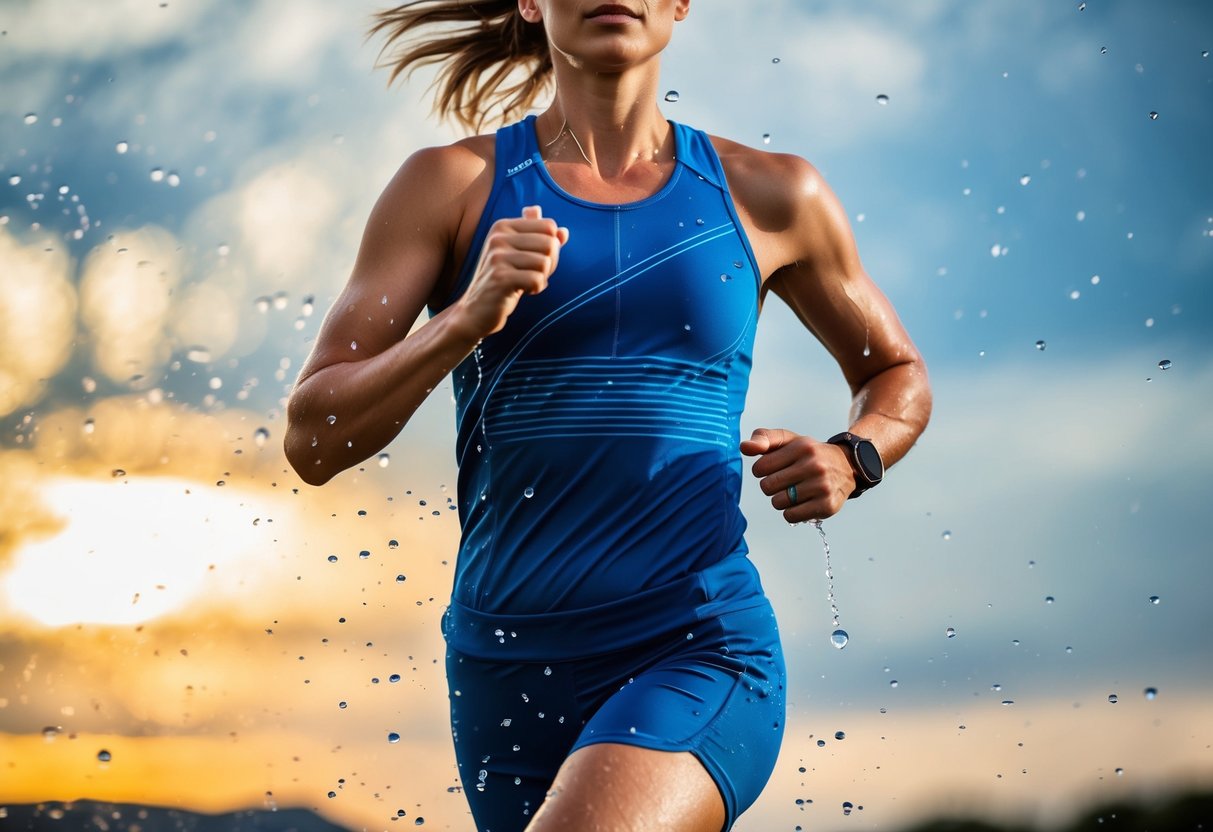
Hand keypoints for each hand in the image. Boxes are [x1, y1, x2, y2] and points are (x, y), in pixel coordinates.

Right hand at [454, 205, 569, 338]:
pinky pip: (537, 279)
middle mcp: (498, 237)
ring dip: (541, 277)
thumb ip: (541, 240)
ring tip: (525, 283)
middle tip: (531, 274)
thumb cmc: (503, 281)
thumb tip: (564, 232)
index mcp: (503, 226)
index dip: (551, 246)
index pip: (549, 226)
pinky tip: (522, 291)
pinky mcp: (500, 277)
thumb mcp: (521, 255)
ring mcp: (497, 256)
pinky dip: (536, 288)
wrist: (476, 310)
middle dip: (549, 263)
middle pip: (550, 243)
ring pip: (545, 262)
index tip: (534, 259)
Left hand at [740, 428, 854, 522]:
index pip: (760, 468)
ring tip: (795, 491)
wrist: (846, 467)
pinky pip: (791, 516)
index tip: (775, 467)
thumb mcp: (788, 440)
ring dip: (781, 500)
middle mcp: (814, 466)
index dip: (762, 470)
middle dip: (771, 486)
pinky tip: (802, 502)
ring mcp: (822, 487)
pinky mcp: (827, 506)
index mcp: (801, 447)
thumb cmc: (808, 454)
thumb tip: (744, 447)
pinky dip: (791, 512)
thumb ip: (763, 438)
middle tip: (785, 481)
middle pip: (767, 487)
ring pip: (778, 503)